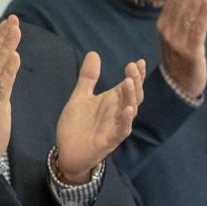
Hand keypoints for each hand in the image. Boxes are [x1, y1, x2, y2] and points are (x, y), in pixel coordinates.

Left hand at [55, 53, 144, 183]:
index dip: (135, 75)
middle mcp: (117, 113)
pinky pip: (122, 130)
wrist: (67, 152)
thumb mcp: (80, 97)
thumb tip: (94, 53)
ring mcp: (115, 127)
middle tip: (133, 66)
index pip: (129, 86)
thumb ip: (88, 78)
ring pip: (130, 111)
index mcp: (112, 102)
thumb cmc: (77, 125)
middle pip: (133, 96)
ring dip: (131, 97)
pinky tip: (128, 110)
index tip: (139, 61)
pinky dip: (126, 120)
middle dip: (135, 81)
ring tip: (129, 82)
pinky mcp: (109, 140)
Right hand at [157, 0, 206, 97]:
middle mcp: (167, 31)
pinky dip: (203, 16)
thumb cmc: (178, 54)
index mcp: (163, 24)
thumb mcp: (173, 31)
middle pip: (180, 4)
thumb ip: (173, 9)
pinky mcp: (190, 51)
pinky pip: (197, 30)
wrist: (178, 84)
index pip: (173, 0)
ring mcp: (177, 42)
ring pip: (189, 14)